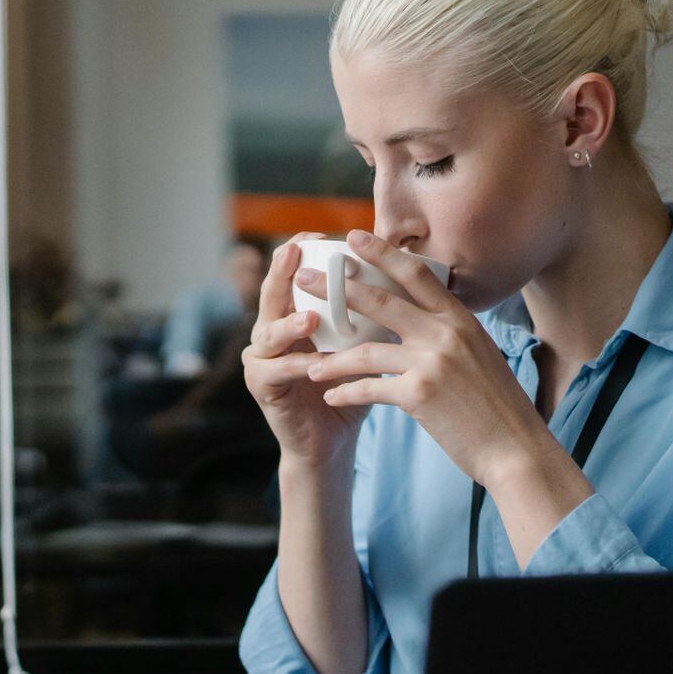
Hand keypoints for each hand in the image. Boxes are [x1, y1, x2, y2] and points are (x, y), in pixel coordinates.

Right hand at [241, 232, 374, 467]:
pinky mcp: (262, 387)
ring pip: (268, 333)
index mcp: (294, 314)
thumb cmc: (351, 386)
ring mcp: (261, 359)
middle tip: (294, 254)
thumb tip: (411, 275)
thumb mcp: (364, 343)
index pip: (293, 275)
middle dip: (282, 273)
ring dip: (290, 325)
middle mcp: (271, 330)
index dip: (300, 251)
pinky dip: (298, 367)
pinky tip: (315, 365)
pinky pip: (278, 372)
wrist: (332, 440)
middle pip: (271, 294)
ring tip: (310, 319)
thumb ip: (373, 312)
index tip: (319, 234)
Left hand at [299, 230, 556, 486]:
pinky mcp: (419, 395)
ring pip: (366, 350)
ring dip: (332, 356)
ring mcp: (432, 362)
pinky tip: (331, 395)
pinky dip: (347, 392)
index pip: (416, 273)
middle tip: (305, 278)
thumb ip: (450, 333)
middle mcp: (446, 333)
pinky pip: (369, 388)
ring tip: (308, 361)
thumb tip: (423, 317)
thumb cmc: (498, 406)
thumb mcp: (480, 354)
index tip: (353, 237)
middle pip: (381, 300)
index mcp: (462, 319)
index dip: (382, 252)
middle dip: (337, 288)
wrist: (515, 448)